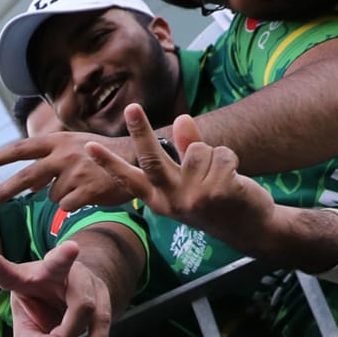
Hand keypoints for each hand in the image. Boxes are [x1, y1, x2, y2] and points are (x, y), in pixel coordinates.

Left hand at [0, 131, 136, 209]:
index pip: (19, 148)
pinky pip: (67, 206)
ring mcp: (75, 172)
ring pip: (51, 196)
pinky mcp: (86, 190)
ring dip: (62, 196)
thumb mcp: (73, 149)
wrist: (136, 159)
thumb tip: (27, 186)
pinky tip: (89, 194)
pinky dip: (75, 204)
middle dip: (5, 192)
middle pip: (25, 177)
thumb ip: (49, 163)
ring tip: (82, 185)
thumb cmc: (101, 156)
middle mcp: (62, 155)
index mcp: (57, 141)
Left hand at [0, 244, 112, 336]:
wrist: (78, 295)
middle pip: (58, 264)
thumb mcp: (27, 327)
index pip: (10, 273)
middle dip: (62, 260)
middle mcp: (56, 271)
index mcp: (27, 277)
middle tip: (53, 332)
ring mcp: (82, 280)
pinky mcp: (101, 296)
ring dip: (70, 331)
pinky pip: (101, 320)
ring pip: (82, 302)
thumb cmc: (44, 308)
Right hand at [86, 105, 279, 250]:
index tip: (87, 147)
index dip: (108, 162)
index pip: (128, 178)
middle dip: (140, 130)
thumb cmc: (219, 201)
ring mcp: (193, 198)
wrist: (250, 229)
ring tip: (221, 175)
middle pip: (151, 159)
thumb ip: (185, 148)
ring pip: (198, 150)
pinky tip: (235, 179)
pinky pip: (221, 154)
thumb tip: (181, 119)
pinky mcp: (217, 192)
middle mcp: (171, 201)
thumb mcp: (194, 180)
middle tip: (130, 107)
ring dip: (214, 155)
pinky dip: (231, 159)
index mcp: (159, 199)